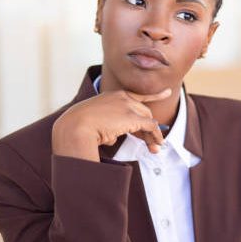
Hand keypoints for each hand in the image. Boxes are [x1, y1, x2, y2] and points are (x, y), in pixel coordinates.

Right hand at [52, 88, 171, 161]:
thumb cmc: (77, 127)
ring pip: (148, 119)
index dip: (153, 96)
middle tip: (152, 143)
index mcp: (112, 95)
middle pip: (144, 111)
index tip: (166, 93)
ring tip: (155, 148)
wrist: (74, 126)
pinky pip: (150, 126)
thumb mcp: (93, 123)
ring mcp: (128, 105)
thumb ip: (105, 127)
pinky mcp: (132, 117)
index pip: (136, 96)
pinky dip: (155, 136)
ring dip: (152, 135)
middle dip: (149, 127)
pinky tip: (157, 145)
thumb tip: (112, 138)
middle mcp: (122, 97)